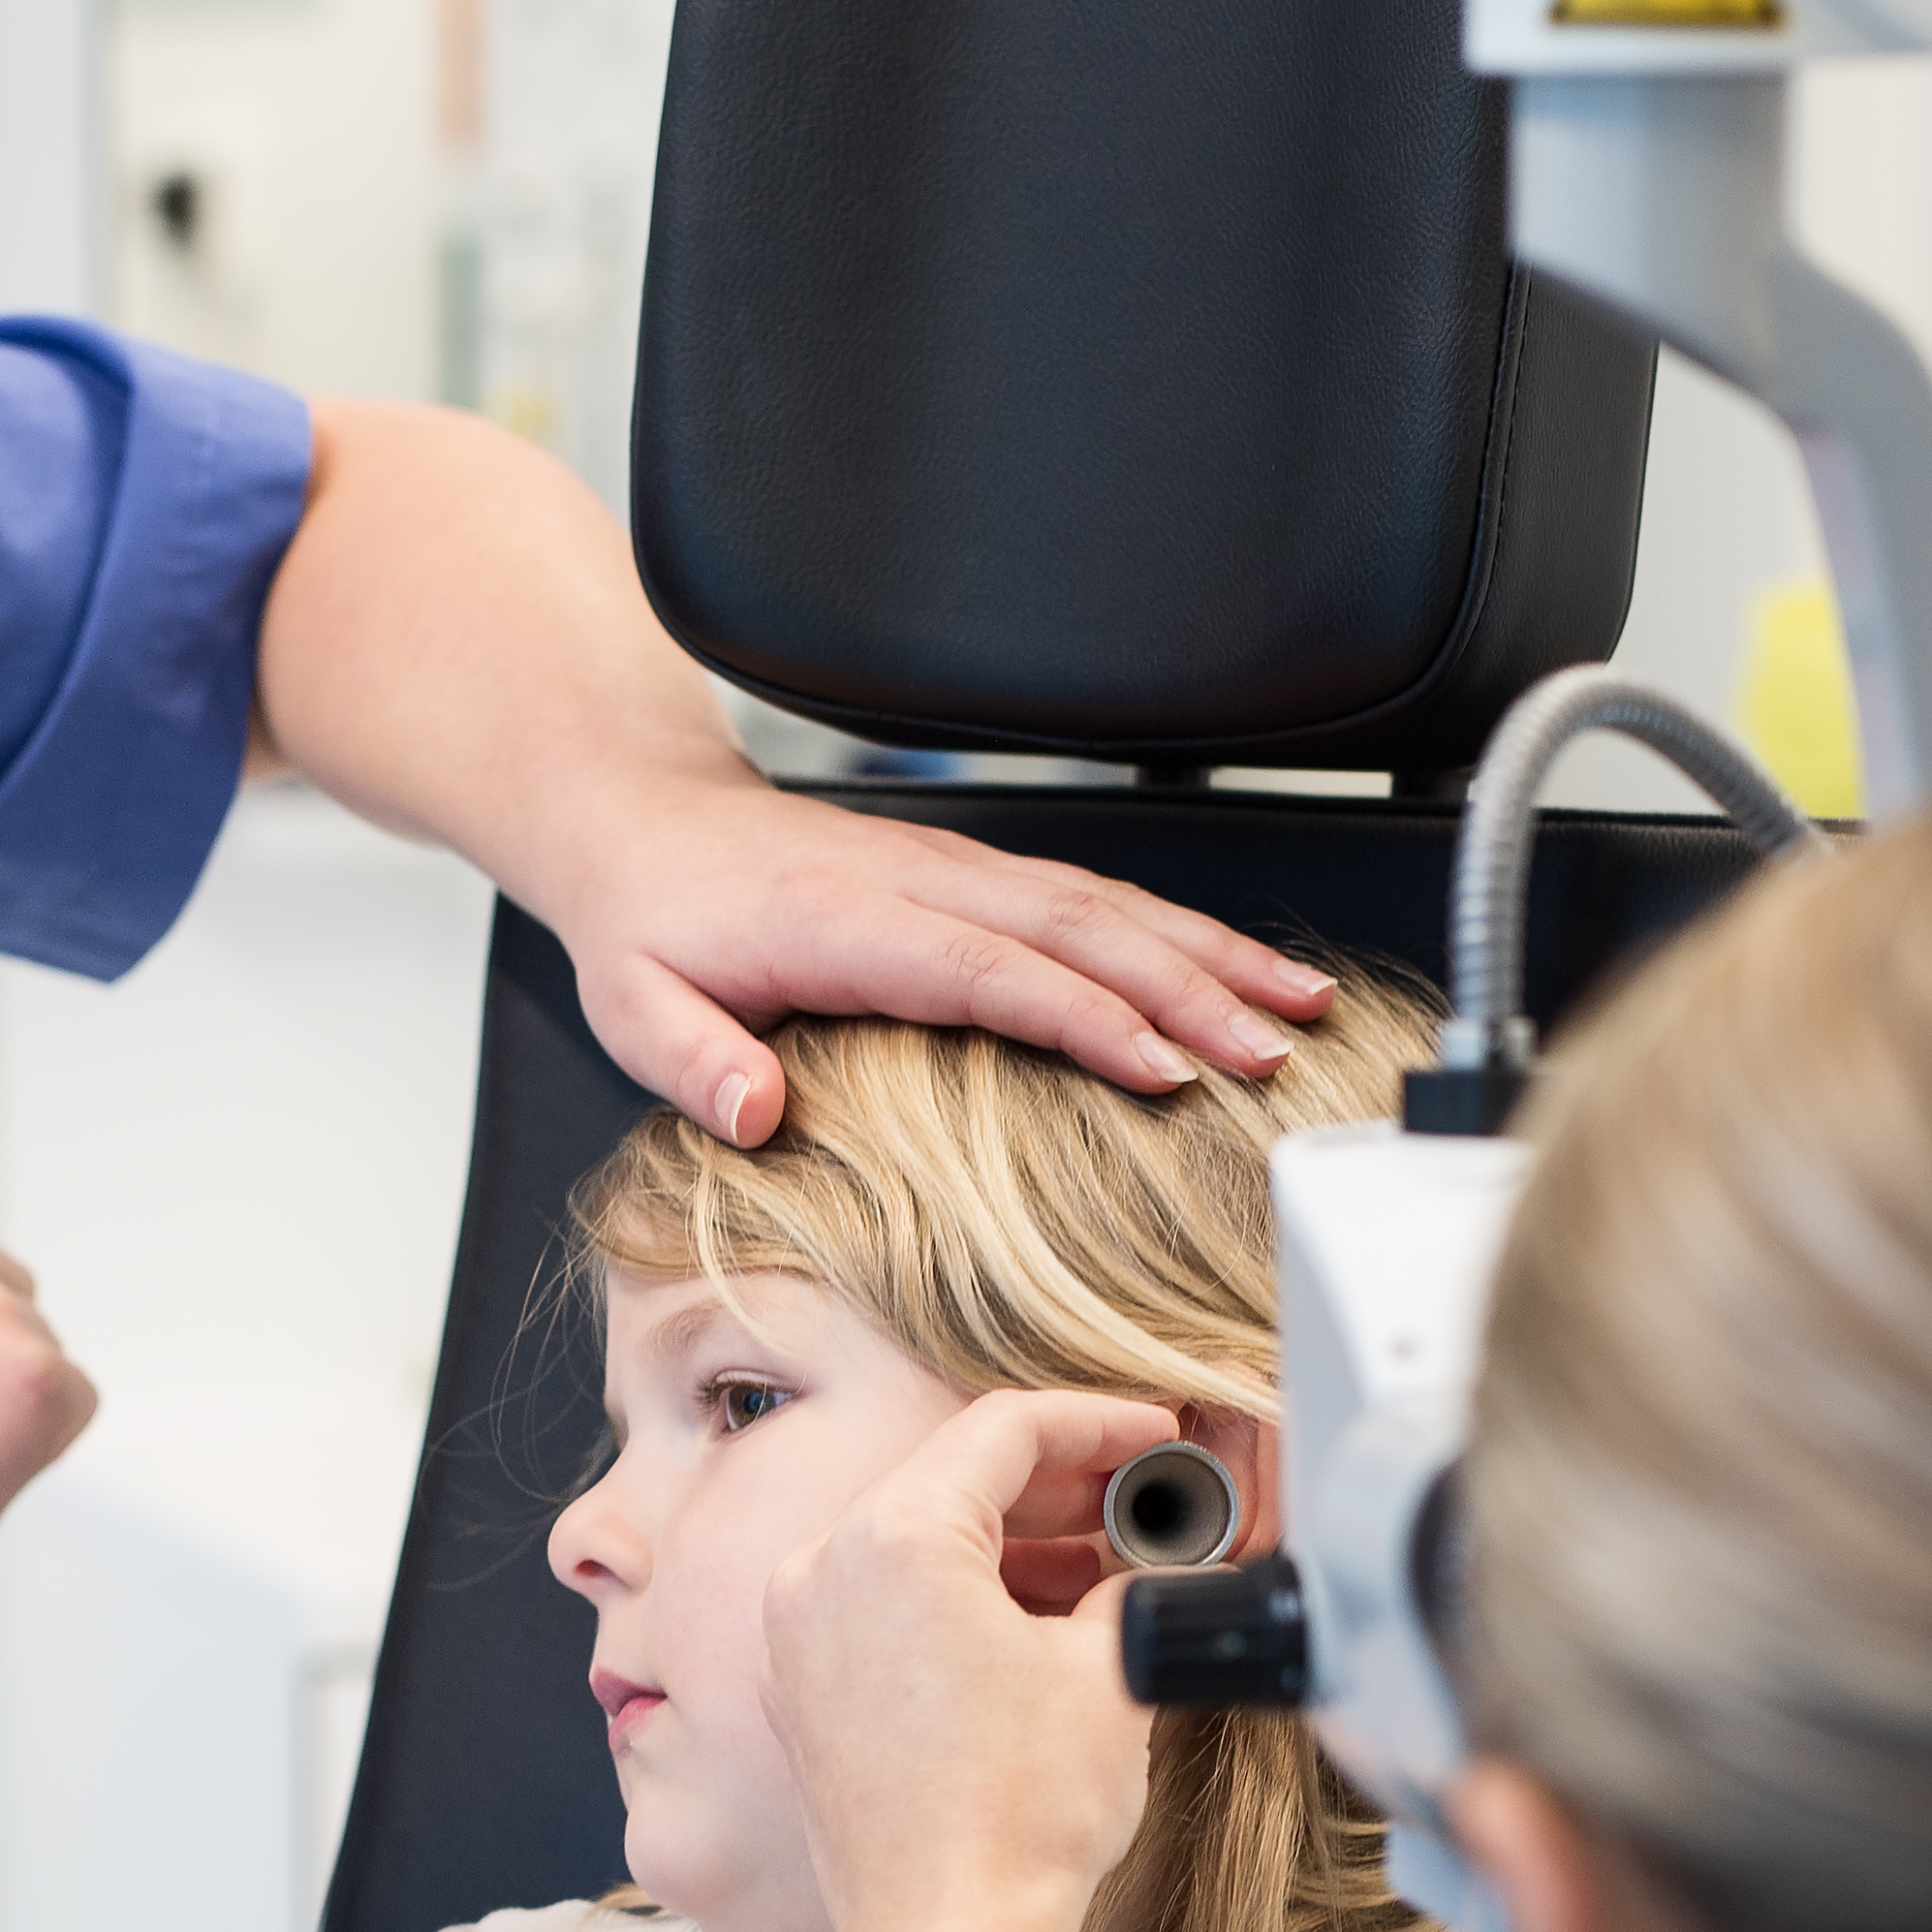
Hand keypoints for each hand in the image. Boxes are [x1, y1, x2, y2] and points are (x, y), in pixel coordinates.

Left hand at [533, 765, 1339, 1144]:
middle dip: (1190, 988)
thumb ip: (694, 1062)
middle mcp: (918, 881)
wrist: (644, 819)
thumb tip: (756, 1112)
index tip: (1165, 1069)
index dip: (1084, 1018)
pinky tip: (1237, 970)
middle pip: (1078, 929)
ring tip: (1299, 1005)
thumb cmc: (649, 924)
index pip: (987, 970)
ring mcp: (956, 868)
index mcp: (844, 921)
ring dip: (1208, 953)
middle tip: (1273, 1051)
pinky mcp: (975, 870)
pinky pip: (1091, 898)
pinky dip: (1175, 933)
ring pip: (1104, 904)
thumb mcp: (632, 1006)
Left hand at [764, 1391, 1173, 1931]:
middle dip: (1053, 1484)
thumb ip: (1127, 1586)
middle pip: (947, 1478)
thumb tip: (1141, 1570)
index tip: (1150, 1436)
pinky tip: (1026, 1625)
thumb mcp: (1110, 1670)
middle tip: (1135, 1499)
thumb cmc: (1020, 1817)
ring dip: (1004, 1542)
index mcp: (891, 1537)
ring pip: (908, 1541)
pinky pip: (874, 1604)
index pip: (1003, 1429)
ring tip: (1098, 1568)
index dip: (1096, 1422)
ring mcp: (793, 1633)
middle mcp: (818, 1568)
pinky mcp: (793, 1691)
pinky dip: (948, 1596)